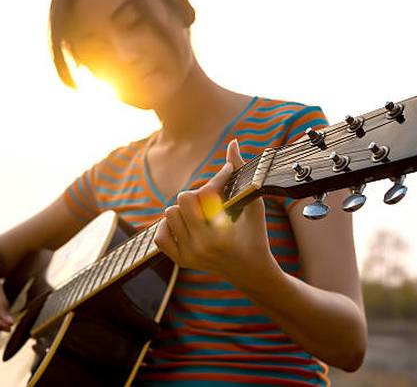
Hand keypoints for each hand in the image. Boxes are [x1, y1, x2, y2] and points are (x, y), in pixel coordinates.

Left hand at [154, 139, 274, 279]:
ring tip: (200, 212)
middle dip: (199, 195)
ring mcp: (188, 255)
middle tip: (211, 200)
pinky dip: (169, 226)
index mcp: (220, 235)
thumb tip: (233, 143)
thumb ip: (242, 173)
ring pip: (169, 214)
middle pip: (182, 199)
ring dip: (184, 209)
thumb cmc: (256, 236)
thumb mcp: (254, 205)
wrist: (252, 272)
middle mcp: (201, 246)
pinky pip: (160, 235)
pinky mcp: (181, 260)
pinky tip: (185, 223)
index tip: (227, 174)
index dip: (218, 178)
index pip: (205, 194)